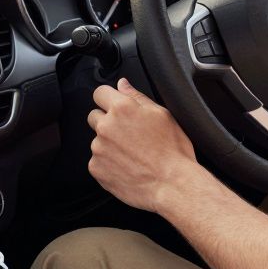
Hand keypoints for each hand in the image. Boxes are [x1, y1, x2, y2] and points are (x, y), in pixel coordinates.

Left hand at [86, 78, 199, 211]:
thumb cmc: (173, 151)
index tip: (115, 106)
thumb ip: (137, 96)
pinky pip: (97, 161)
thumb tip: (123, 84)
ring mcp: (99, 149)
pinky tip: (127, 166)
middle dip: (107, 121)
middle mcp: (106, 126)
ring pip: (97, 140)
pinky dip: (108, 163)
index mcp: (122, 109)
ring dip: (109, 144)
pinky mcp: (96, 168)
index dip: (108, 98)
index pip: (99, 92)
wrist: (172, 184)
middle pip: (94, 116)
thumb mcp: (162, 115)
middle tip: (128, 134)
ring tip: (132, 154)